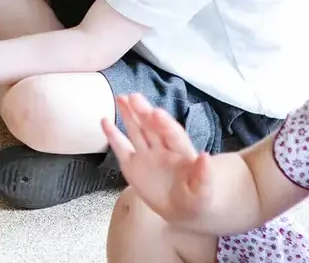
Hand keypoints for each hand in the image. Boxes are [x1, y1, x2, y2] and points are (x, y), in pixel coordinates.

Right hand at [101, 94, 213, 223]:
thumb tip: (204, 156)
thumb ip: (204, 175)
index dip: (165, 123)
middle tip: (133, 97)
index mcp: (181, 152)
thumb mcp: (203, 192)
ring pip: (136, 131)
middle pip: (152, 127)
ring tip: (120, 98)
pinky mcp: (132, 165)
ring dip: (129, 114)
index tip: (156, 112)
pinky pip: (121, 148)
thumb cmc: (196, 200)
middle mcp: (162, 148)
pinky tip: (104, 121)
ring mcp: (146, 154)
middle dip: (143, 112)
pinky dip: (112, 135)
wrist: (181, 211)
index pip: (172, 134)